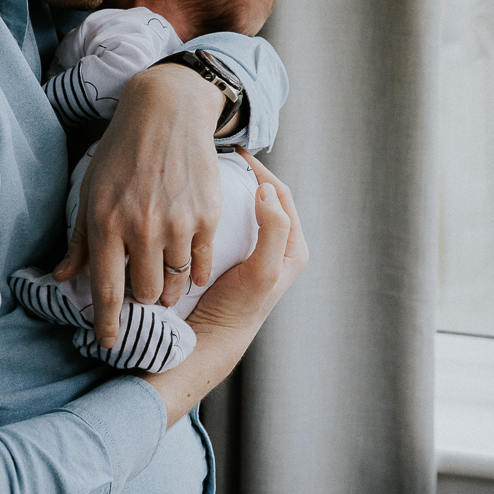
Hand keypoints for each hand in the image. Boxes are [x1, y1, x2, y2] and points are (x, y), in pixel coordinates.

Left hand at [53, 64, 223, 348]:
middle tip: (142, 293)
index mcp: (107, 224)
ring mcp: (178, 222)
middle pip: (146, 293)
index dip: (107, 324)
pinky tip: (190, 272)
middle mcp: (142, 228)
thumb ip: (80, 240)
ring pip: (176, 282)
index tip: (109, 343)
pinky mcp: (207, 214)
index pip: (106, 291)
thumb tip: (62, 278)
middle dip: (143, 300)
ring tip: (165, 285)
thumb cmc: (121, 152)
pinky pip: (203, 264)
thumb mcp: (90, 191)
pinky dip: (196, 274)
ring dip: (169, 290)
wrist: (167, 113)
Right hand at [185, 149, 308, 335]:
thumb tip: (266, 191)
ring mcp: (253, 250)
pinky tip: (200, 201)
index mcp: (293, 247)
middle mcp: (277, 246)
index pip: (281, 195)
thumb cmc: (238, 309)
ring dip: (231, 190)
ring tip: (210, 173)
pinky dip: (218, 208)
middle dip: (245, 176)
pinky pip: (229, 223)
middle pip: (264, 198)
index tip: (237, 154)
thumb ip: (273, 231)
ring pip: (245, 209)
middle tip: (221, 158)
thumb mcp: (263, 270)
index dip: (262, 172)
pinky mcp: (232, 256)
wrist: (209, 339)